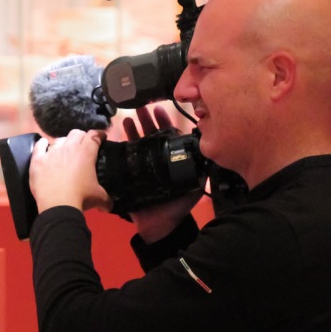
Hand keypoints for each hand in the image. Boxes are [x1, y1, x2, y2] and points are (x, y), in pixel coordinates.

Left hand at [30, 129, 110, 212]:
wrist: (58, 206)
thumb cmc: (81, 198)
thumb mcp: (99, 198)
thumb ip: (107, 199)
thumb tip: (110, 206)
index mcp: (86, 153)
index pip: (94, 136)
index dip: (99, 134)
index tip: (101, 137)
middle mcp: (69, 148)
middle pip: (76, 133)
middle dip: (81, 137)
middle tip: (83, 146)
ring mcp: (52, 153)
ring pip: (59, 140)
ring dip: (64, 143)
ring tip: (64, 150)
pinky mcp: (38, 160)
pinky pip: (39, 146)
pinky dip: (42, 144)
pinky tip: (43, 143)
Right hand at [124, 106, 203, 243]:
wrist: (160, 226)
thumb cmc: (177, 207)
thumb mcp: (192, 185)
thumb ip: (199, 170)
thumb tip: (208, 151)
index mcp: (170, 159)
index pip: (168, 135)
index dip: (165, 121)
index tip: (162, 109)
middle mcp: (156, 158)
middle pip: (152, 133)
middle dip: (148, 118)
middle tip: (144, 105)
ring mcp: (142, 164)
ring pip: (138, 139)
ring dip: (136, 125)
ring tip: (133, 112)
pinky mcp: (130, 172)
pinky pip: (126, 153)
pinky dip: (124, 139)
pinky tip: (122, 128)